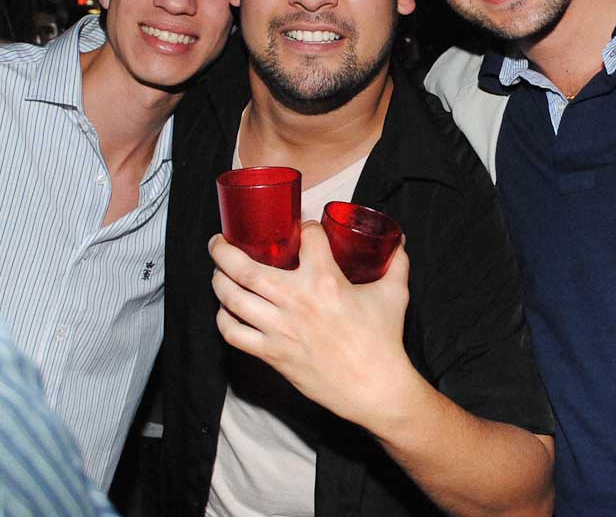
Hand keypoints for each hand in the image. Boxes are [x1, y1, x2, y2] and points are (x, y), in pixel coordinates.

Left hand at [211, 221, 418, 427]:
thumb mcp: (394, 294)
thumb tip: (398, 241)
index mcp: (325, 281)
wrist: (375, 387)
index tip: (302, 228)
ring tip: (218, 271)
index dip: (304, 227)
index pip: (306, 238)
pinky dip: (224, 319)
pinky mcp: (272, 354)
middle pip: (244, 269)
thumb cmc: (384, 340)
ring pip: (233, 299)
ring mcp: (279, 329)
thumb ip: (396, 263)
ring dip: (219, 280)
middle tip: (219, 240)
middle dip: (224, 250)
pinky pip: (234, 334)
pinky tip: (226, 309)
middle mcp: (295, 302)